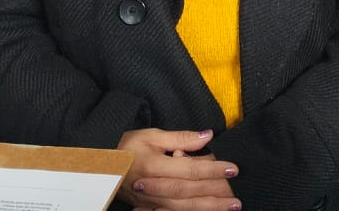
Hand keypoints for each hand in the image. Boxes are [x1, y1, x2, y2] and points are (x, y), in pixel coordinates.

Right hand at [116, 128, 239, 209]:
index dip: (212, 169)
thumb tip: (207, 135)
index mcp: (154, 166)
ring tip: (227, 209)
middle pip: (188, 193)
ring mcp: (149, 201)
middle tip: (237, 199)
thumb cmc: (127, 147)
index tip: (233, 169)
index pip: (190, 169)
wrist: (101, 166)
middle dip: (214, 196)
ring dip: (206, 209)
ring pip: (182, 208)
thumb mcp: (152, 135)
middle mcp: (153, 187)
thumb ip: (181, 137)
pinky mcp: (148, 208)